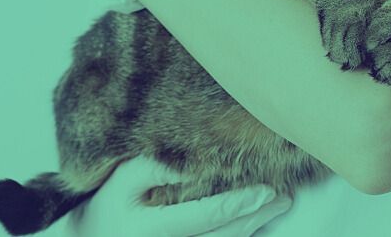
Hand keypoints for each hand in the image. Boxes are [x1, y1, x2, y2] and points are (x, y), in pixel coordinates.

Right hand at [59, 156, 291, 236]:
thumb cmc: (107, 209)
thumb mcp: (119, 182)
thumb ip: (151, 167)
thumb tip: (187, 161)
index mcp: (156, 230)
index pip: (206, 216)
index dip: (238, 204)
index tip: (266, 191)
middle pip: (225, 236)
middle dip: (256, 216)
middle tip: (283, 198)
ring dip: (253, 228)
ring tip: (277, 206)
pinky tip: (252, 225)